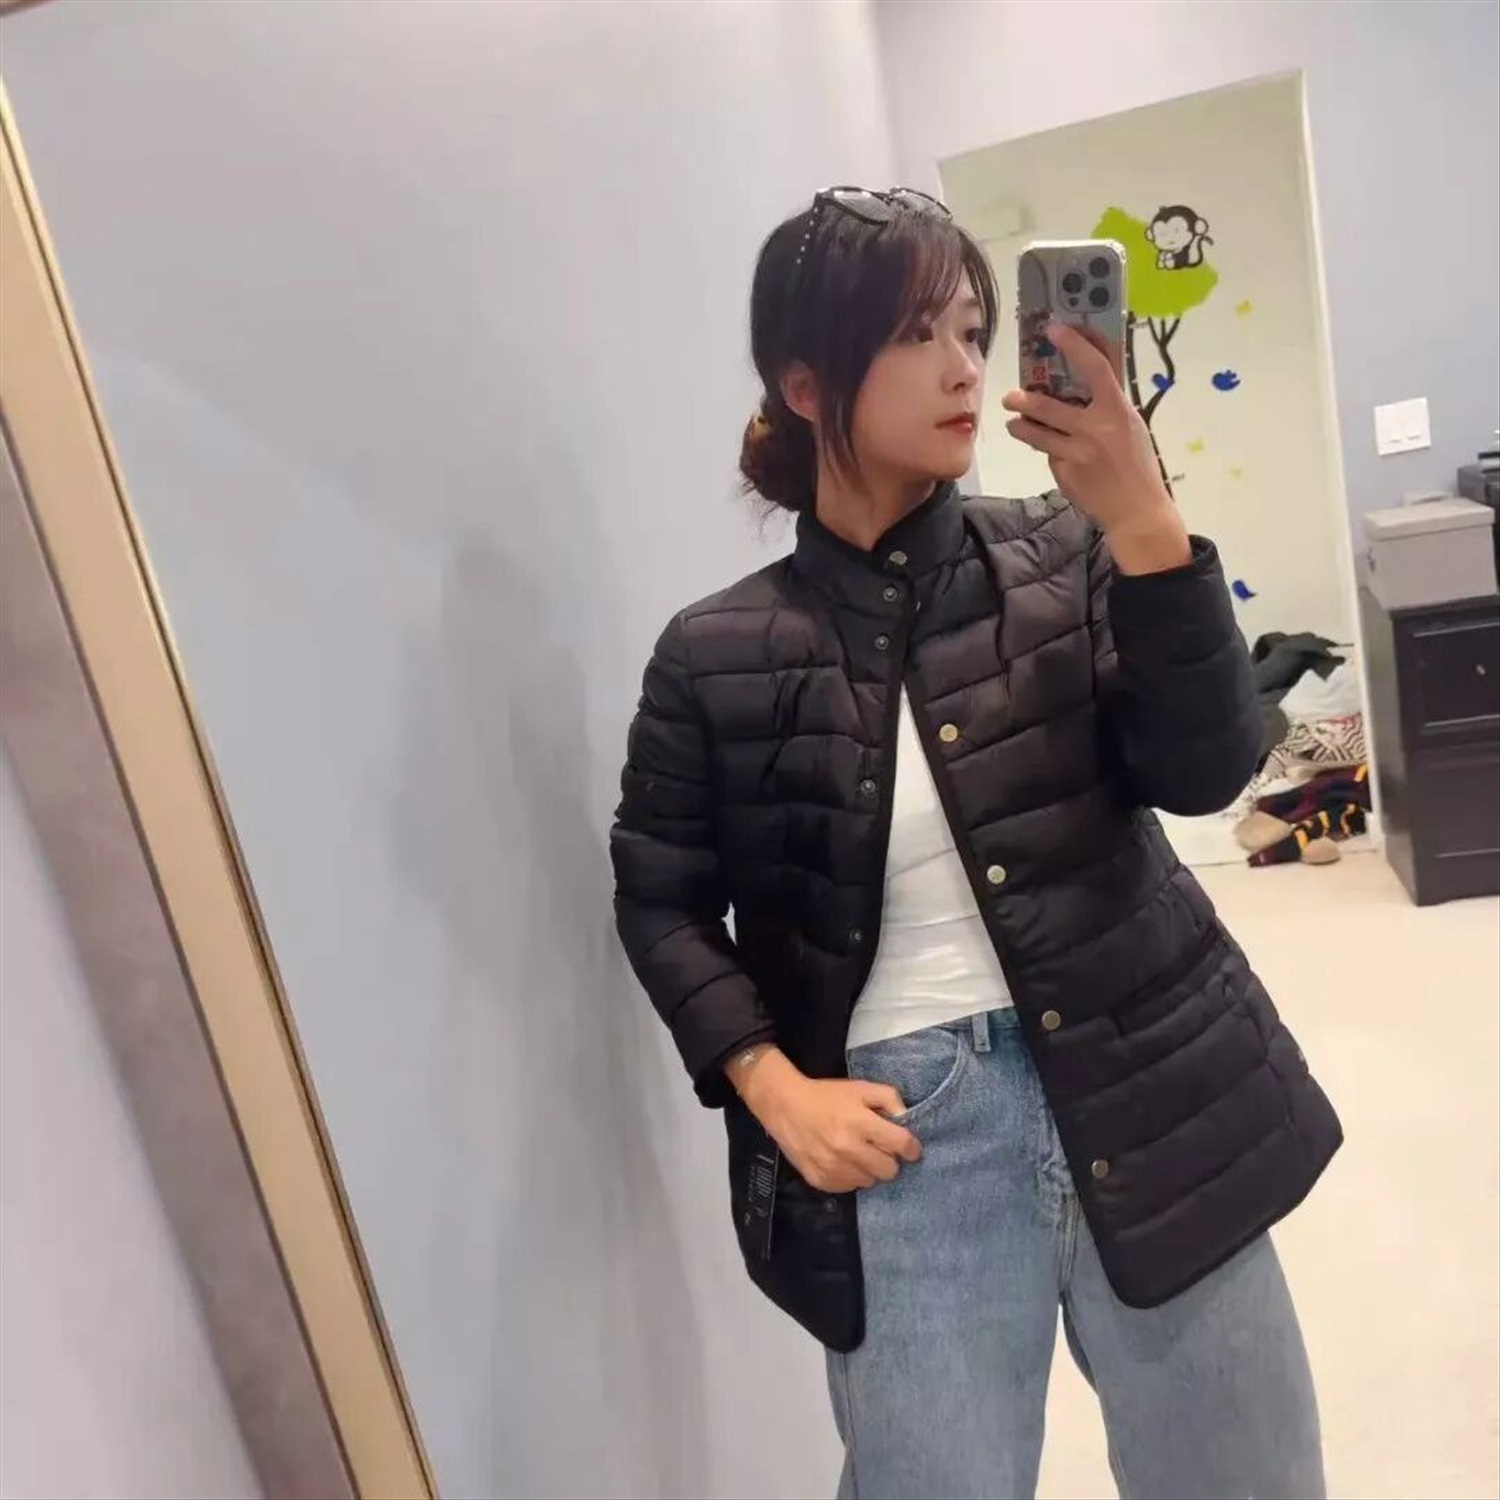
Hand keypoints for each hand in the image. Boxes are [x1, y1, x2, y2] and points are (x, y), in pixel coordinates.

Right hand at [738, 1049, 921, 1192]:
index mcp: (860, 1123)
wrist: (784, 1106)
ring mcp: (833, 1168)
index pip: (900, 1144)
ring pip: (869, 1181)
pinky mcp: (820, 1181)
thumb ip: (888, 1098)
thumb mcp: (860, 1087)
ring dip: (869, 1169)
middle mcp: (848, 1149)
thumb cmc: (826, 1096)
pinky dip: (850, 1176)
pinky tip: (841, 1161)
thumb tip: (905, 1119)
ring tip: (857, 1154)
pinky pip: (849, 1187)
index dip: (911, 1147)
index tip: (911, 1148)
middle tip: (878, 1148)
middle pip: (889, 1170)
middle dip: (889, 1159)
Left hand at [1001, 323, 1189, 572]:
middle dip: (1023, 399)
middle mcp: (1095, 429)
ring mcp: (1077, 453)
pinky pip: (1048, 455)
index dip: (1074, 345)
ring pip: (1036, 433)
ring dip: (1020, 426)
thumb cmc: (1136, 463)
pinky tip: (1058, 456)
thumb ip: (1108, 404)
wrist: (1137, 511)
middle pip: (1048, 405)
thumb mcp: (1130, 427)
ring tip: (1015, 423)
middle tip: (1009, 396)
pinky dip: (1048, 452)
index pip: (1095, 368)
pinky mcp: (1064, 474)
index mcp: (1118, 411)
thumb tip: (1085, 377)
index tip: (1053, 329)